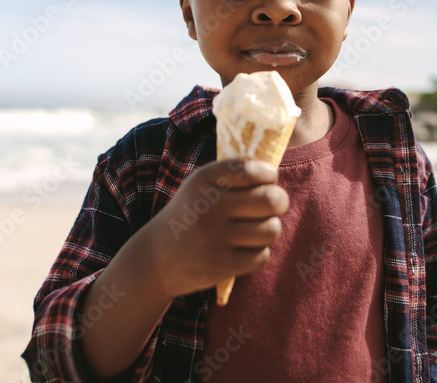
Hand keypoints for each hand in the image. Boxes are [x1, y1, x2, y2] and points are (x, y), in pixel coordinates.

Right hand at [146, 159, 288, 298]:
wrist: (156, 257)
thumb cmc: (190, 214)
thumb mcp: (201, 184)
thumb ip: (234, 172)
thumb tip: (272, 171)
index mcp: (203, 180)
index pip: (251, 169)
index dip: (269, 175)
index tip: (268, 180)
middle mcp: (208, 206)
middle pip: (270, 200)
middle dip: (280, 201)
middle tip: (274, 205)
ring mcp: (214, 238)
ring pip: (271, 229)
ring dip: (269, 229)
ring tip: (257, 228)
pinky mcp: (220, 266)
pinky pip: (262, 256)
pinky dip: (258, 253)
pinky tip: (244, 249)